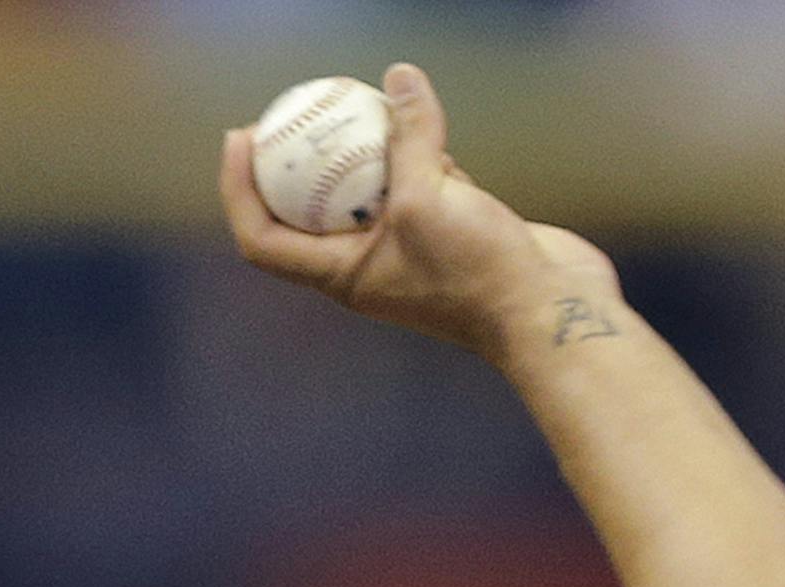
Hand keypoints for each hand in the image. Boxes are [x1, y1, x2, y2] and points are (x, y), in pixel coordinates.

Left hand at [218, 62, 620, 363]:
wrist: (544, 310)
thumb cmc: (476, 271)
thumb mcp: (430, 196)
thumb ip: (409, 138)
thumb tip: (398, 78)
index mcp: (340, 276)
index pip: (262, 239)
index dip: (240, 191)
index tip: (240, 137)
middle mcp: (363, 266)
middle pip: (305, 212)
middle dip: (290, 163)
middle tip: (287, 109)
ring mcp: (403, 249)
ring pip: (363, 193)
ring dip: (355, 149)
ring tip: (348, 98)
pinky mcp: (443, 231)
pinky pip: (412, 184)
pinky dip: (410, 150)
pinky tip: (414, 111)